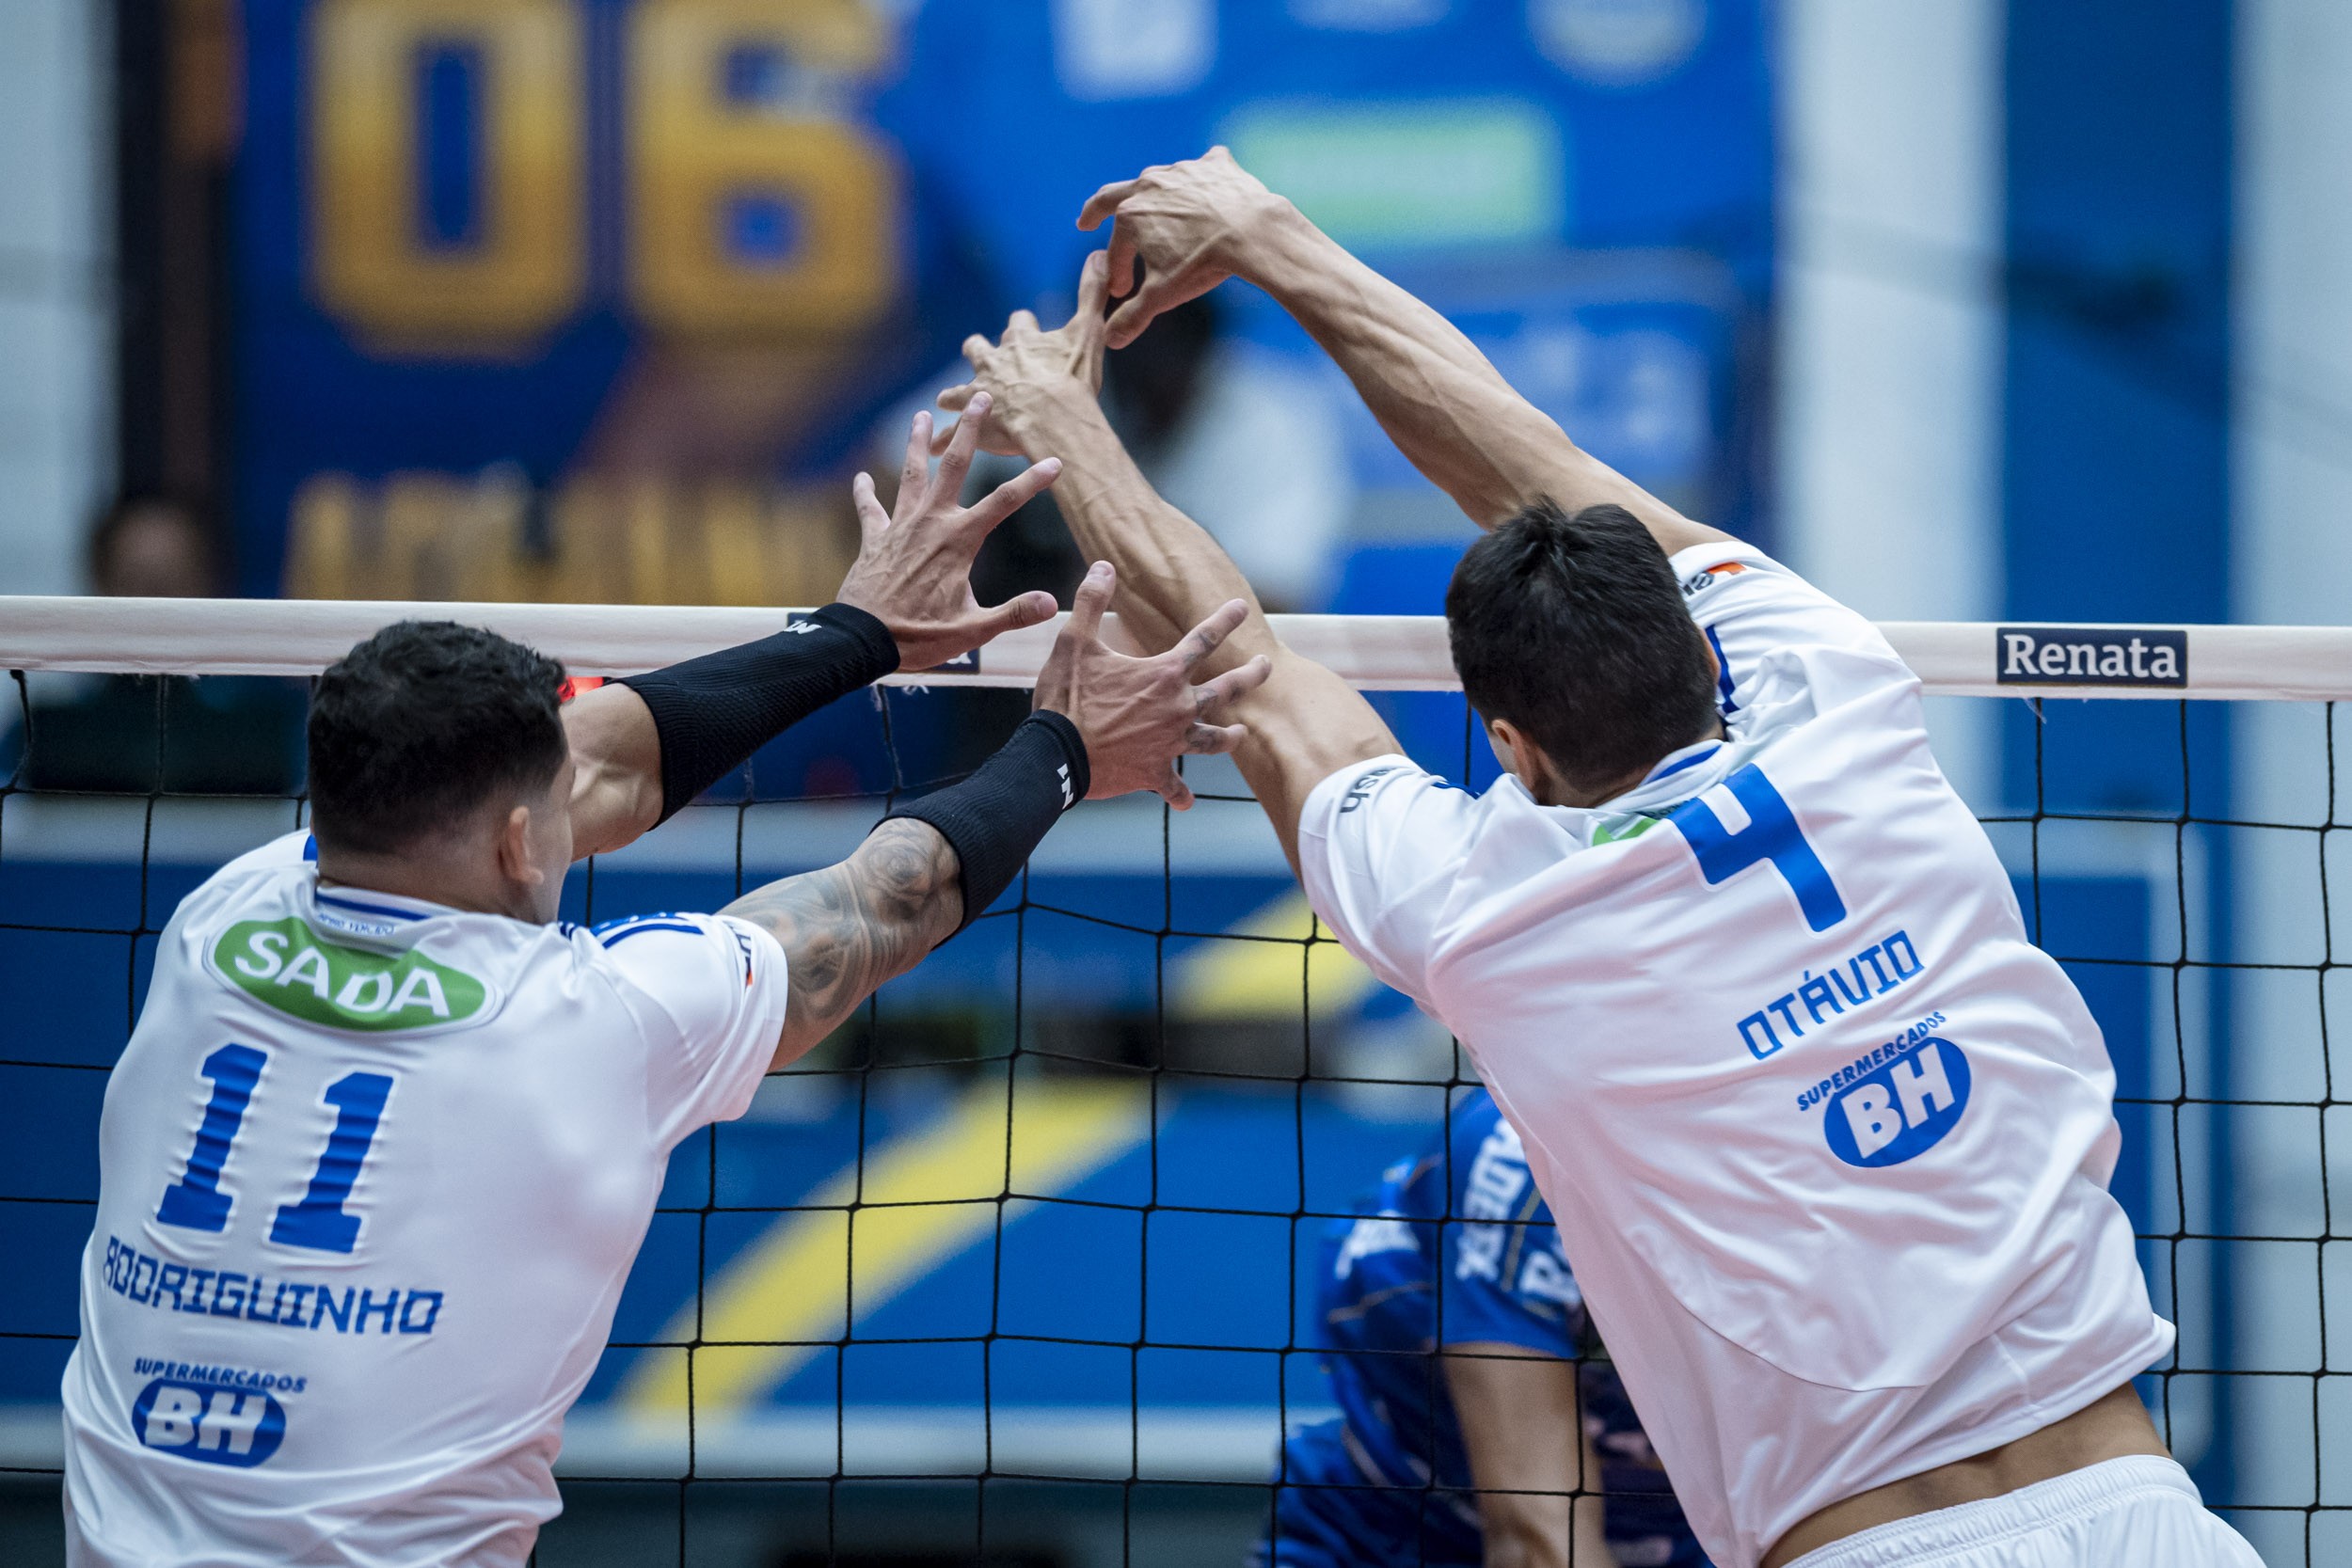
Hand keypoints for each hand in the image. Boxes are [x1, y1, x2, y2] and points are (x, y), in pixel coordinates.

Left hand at [835, 396, 1061, 670]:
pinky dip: (865, 492)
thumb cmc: (919, 637)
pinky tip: (862, 477)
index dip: (1032, 481)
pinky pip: (869, 508)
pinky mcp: (874, 539)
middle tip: (981, 397)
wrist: (863, 641)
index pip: (1005, 502)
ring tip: (923, 416)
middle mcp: (930, 523)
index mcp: (959, 541)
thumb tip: (1052, 603)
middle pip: (954, 465)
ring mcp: (900, 527)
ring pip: (911, 474)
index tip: (1054, 462)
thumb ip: (1013, 613)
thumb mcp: (974, 631)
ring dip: (918, 443)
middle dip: (970, 429)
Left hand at [937, 250, 1113, 458]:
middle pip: (977, 348)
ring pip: (956, 390)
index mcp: (1021, 342)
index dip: (1023, 327)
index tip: (1026, 330)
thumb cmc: (1072, 379)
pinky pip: (950, 432)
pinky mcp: (970, 424)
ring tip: (947, 401)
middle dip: (979, 351)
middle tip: (983, 360)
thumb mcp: (1088, 330)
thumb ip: (1092, 293)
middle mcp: (994, 362)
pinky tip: (936, 447)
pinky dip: (944, 438)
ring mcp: (978, 393)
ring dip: (953, 395)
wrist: (1053, 420)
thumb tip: (1099, 252)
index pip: (1018, 323)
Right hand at [1034, 561, 1271, 808]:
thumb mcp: (1074, 642)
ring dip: (1229, 737)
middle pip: (1226, 690)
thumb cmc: (1066, 698)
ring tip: (1241, 733)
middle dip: (1250, 676)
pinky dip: (1180, 794)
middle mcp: (1177, 708)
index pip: (1203, 639)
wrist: (1057, 755)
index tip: (1241, 607)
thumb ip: (1091, 601)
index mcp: (1163, 674)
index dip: (1224, 620)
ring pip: (1213, 741)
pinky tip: (1187, 802)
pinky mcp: (1155, 773)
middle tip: (1267, 665)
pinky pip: (1174, 787)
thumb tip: (1103, 566)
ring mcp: (1170, 744)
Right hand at [1075, 146, 1292, 348]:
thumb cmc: (1202, 264)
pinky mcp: (1214, 165)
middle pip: (1113, 197)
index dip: (1118, 272)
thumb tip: (1109, 340)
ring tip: (1155, 206)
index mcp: (1130, 215)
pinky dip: (1202, 178)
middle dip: (1096, 211)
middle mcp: (1149, 185)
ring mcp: (1181, 171)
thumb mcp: (1162, 295)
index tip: (1123, 290)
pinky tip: (1207, 184)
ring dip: (1154, 197)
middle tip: (1086, 221)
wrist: (1250, 233)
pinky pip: (1204, 167)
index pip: (1116, 248)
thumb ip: (1133, 316)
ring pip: (1159, 182)